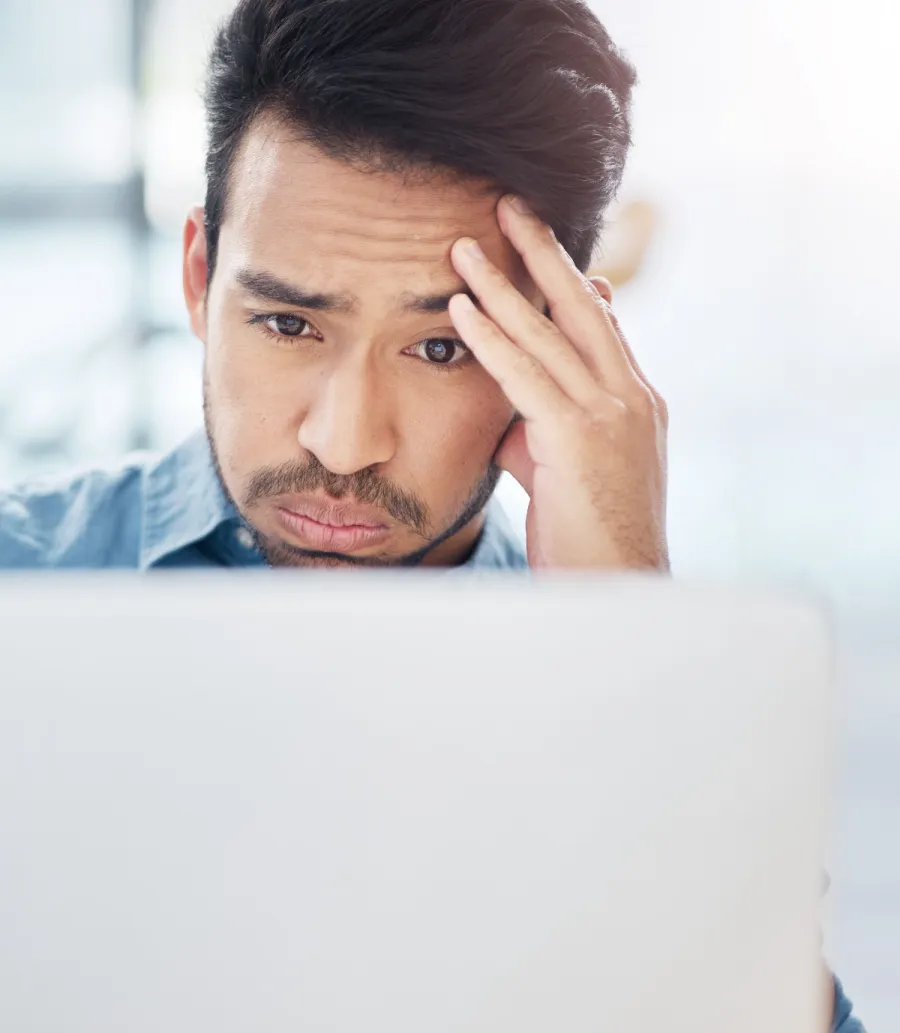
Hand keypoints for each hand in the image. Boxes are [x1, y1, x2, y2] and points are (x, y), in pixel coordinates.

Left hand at [449, 195, 668, 570]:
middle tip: (509, 206)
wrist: (619, 591)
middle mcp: (631, 397)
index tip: (539, 247)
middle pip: (584, 307)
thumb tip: (505, 407)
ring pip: (554, 331)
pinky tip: (460, 308)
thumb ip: (540, 431)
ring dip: (506, 283)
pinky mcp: (582, 438)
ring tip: (466, 243)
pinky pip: (528, 375)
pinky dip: (492, 337)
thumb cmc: (592, 540)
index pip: (600, 328)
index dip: (567, 284)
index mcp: (635, 403)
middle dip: (544, 254)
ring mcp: (613, 414)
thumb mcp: (566, 474)